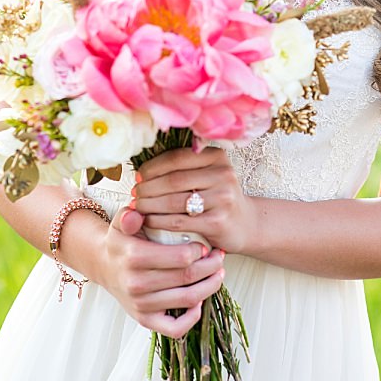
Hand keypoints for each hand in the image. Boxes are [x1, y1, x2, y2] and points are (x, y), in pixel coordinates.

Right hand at [100, 207, 224, 337]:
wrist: (106, 266)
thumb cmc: (124, 241)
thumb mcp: (123, 223)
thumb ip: (130, 216)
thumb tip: (135, 213)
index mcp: (134, 258)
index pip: (181, 257)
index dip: (201, 252)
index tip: (207, 245)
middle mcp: (137, 284)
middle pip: (189, 277)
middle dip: (212, 265)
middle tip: (220, 256)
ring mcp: (141, 305)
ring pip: (188, 299)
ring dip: (211, 286)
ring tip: (219, 272)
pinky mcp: (145, 320)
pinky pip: (174, 328)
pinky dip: (192, 317)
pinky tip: (200, 301)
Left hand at [134, 147, 258, 256]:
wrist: (245, 224)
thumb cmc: (217, 198)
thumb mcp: (208, 175)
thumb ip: (183, 168)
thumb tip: (141, 170)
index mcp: (218, 157)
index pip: (177, 157)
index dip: (152, 167)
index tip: (138, 177)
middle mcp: (223, 174)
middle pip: (173, 180)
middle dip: (147, 188)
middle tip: (135, 194)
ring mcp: (222, 198)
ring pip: (173, 201)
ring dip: (149, 205)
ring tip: (138, 207)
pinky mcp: (217, 222)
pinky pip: (177, 221)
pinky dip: (157, 221)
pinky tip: (148, 220)